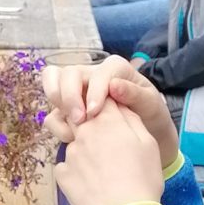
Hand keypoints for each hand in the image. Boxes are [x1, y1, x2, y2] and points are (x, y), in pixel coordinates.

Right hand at [44, 57, 178, 170]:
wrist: (146, 130)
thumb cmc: (149, 112)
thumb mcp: (151, 103)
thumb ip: (135, 94)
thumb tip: (114, 85)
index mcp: (114, 69)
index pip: (98, 73)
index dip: (94, 91)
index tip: (94, 112)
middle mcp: (92, 74)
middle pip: (68, 73)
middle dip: (70, 95)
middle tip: (79, 119)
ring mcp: (77, 90)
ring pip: (53, 81)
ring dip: (58, 102)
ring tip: (73, 124)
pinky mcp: (68, 108)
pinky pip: (52, 110)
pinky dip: (57, 122)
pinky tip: (72, 136)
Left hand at [59, 98, 165, 204]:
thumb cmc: (143, 180)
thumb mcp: (148, 145)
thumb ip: (132, 120)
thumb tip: (120, 106)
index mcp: (108, 121)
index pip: (103, 99)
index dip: (108, 107)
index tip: (115, 120)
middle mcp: (84, 132)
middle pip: (83, 117)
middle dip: (92, 126)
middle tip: (108, 148)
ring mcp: (70, 153)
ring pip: (75, 143)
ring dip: (86, 151)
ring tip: (103, 172)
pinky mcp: (62, 173)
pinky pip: (67, 166)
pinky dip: (77, 171)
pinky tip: (91, 184)